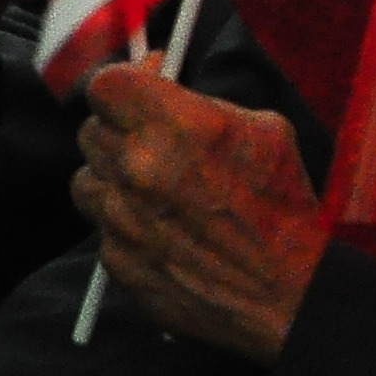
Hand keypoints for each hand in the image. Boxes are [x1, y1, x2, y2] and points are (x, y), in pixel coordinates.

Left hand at [74, 64, 331, 363]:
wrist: (288, 295)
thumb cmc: (283, 210)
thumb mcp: (262, 130)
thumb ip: (200, 103)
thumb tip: (160, 80)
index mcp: (173, 126)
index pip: (105, 86)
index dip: (118, 88)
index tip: (135, 93)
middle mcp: (137, 169)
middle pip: (90, 131)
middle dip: (117, 132)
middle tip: (149, 142)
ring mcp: (120, 218)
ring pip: (87, 180)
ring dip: (113, 180)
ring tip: (154, 192)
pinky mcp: (116, 261)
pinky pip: (102, 229)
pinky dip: (124, 227)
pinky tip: (163, 232)